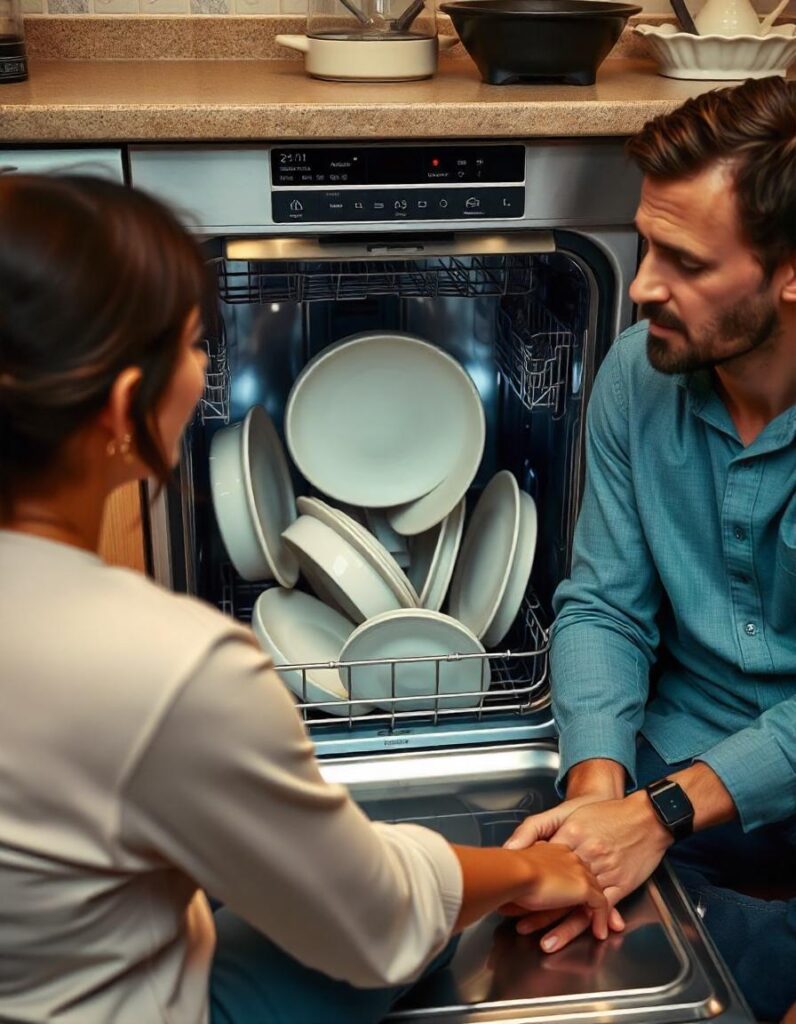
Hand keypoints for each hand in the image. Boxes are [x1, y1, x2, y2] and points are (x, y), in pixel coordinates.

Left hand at [514, 793, 671, 951]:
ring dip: (563, 924)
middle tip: (521, 925)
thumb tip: (510, 847)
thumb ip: (535, 828)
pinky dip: (595, 921)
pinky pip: (606, 906)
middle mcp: (586, 854)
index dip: (527, 880)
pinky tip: (588, 935)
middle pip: (559, 886)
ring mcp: (605, 870)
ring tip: (547, 942)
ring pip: (580, 903)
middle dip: (539, 909)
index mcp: (570, 834)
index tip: (513, 896)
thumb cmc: (604, 813)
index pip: (543, 861)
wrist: (645, 817)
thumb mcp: (566, 812)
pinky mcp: (621, 882)